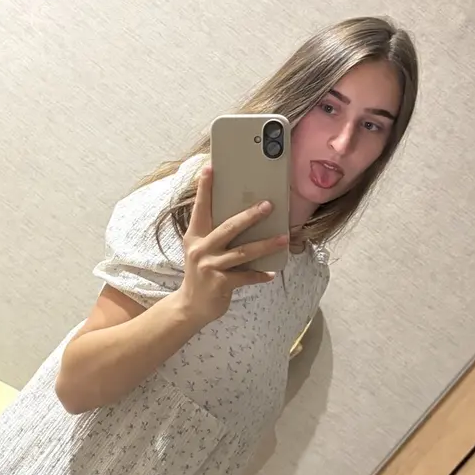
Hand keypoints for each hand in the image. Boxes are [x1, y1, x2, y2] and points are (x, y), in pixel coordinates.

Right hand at [176, 165, 287, 327]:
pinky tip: (271, 273)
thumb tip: (243, 217)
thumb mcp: (200, 251)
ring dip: (266, 245)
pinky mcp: (220, 284)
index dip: (205, 189)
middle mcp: (200, 249)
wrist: (190, 306)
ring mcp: (209, 267)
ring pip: (243, 252)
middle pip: (229, 228)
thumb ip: (214, 235)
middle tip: (268, 205)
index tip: (210, 168)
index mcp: (195, 237)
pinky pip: (245, 276)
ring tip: (283, 238)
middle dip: (250, 216)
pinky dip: (259, 275)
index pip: (201, 209)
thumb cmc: (201, 274)